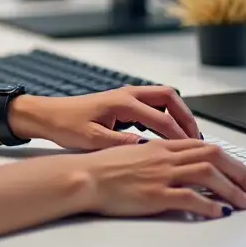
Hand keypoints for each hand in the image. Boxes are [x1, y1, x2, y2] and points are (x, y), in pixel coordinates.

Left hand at [10, 85, 200, 149]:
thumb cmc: (66, 125)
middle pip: (169, 97)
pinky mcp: (122, 102)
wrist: (48, 115)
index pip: (161, 118)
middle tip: (197, 138)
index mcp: (122, 102)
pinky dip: (166, 115)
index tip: (190, 152)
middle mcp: (127, 94)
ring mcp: (125, 96)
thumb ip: (120, 145)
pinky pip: (153, 104)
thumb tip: (146, 150)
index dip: (178, 136)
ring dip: (178, 114)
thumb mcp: (92, 140)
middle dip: (186, 117)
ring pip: (162, 98)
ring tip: (189, 137)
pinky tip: (167, 134)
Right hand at [77, 138, 245, 218]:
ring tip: (244, 203)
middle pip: (213, 156)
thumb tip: (180, 166)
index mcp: (161, 145)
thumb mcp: (135, 154)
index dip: (229, 159)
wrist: (84, 176)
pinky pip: (191, 198)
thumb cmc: (104, 168)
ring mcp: (161, 175)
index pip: (204, 146)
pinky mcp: (156, 195)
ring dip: (232, 190)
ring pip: (207, 175)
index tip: (242, 173)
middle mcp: (165, 156)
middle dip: (239, 172)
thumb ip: (159, 157)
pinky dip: (209, 206)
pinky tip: (218, 213)